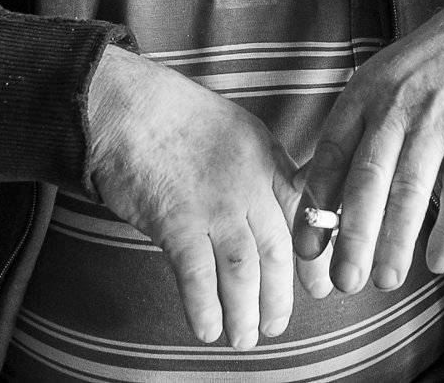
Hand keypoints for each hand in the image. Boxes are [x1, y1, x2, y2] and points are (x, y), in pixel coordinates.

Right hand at [86, 46, 301, 347]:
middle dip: (281, 295)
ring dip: (246, 310)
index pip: (304, 214)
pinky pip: (198, 276)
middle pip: (276, 249)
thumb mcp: (237, 128)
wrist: (127, 106)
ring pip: (244, 270)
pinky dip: (205, 307)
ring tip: (245, 337)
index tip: (316, 286)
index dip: (313, 255)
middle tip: (278, 324)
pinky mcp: (177, 221)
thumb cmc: (174, 114)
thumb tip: (270, 209)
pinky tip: (208, 329)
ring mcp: (215, 204)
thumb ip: (260, 167)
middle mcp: (249, 183)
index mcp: (267, 157)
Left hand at [292, 0, 443, 294]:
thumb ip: (353, 132)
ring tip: (384, 280)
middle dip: (352, 236)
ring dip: (395, 240)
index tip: (308, 250)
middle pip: (367, 179)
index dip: (316, 206)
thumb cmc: (429, 67)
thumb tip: (314, 192)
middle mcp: (396, 108)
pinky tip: (439, 261)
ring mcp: (438, 121)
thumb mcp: (380, 83)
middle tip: (343, 281)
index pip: (330, 156)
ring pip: (410, 190)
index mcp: (364, 95)